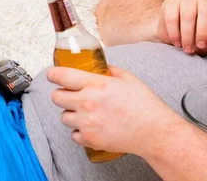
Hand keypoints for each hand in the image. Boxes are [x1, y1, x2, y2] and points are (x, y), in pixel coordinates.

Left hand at [47, 65, 181, 154]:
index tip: (53, 74)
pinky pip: (73, 134)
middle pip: (56, 97)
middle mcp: (87, 103)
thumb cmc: (145, 105)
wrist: (153, 131)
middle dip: (62, 93)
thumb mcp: (129, 78)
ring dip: (72, 113)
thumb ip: (111, 71)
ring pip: (63, 116)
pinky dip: (80, 130)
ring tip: (87, 112)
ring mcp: (86, 123)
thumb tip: (101, 68)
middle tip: (72, 94)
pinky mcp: (89, 139)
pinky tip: (93, 126)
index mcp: (97, 85)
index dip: (53, 74)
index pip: (62, 76)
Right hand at [157, 0, 206, 53]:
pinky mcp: (170, 3)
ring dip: (188, 35)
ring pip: (188, 15)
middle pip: (206, 10)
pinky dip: (174, 33)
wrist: (174, 24)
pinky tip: (177, 42)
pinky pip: (172, 18)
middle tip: (200, 46)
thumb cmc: (197, 32)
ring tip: (188, 48)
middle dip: (203, 32)